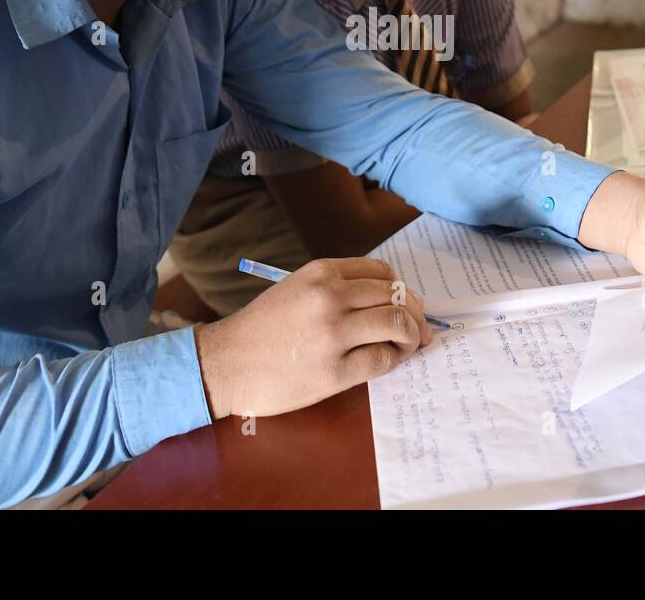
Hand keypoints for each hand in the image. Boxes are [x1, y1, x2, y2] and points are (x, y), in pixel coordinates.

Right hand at [193, 257, 431, 419]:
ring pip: (397, 324)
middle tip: (419, 328)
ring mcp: (333, 334)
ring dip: (411, 336)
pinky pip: (383, 359)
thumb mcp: (296, 288)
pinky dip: (395, 359)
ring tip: (408, 345)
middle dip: (415, 313)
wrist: (226, 363)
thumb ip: (337, 288)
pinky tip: (389, 360)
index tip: (405, 303)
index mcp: (321, 272)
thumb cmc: (261, 328)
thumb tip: (391, 300)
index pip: (382, 272)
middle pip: (396, 297)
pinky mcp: (334, 371)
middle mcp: (329, 297)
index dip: (402, 289)